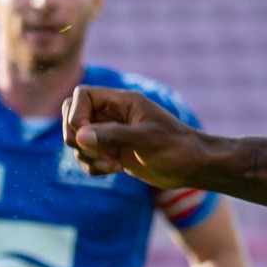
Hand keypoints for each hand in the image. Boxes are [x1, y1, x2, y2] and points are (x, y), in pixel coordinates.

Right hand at [62, 85, 197, 187]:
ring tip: (111, 165)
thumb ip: (112, 135)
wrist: (194, 167)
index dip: (75, 114)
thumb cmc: (178, 148)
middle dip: (74, 136)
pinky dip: (92, 166)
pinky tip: (114, 170)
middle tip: (91, 151)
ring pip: (77, 139)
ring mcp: (111, 133)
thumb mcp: (147, 140)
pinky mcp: (112, 152)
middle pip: (72, 115)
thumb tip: (79, 136)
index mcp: (122, 102)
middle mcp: (112, 115)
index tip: (84, 135)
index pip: (82, 95)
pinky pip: (86, 156)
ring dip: (85, 156)